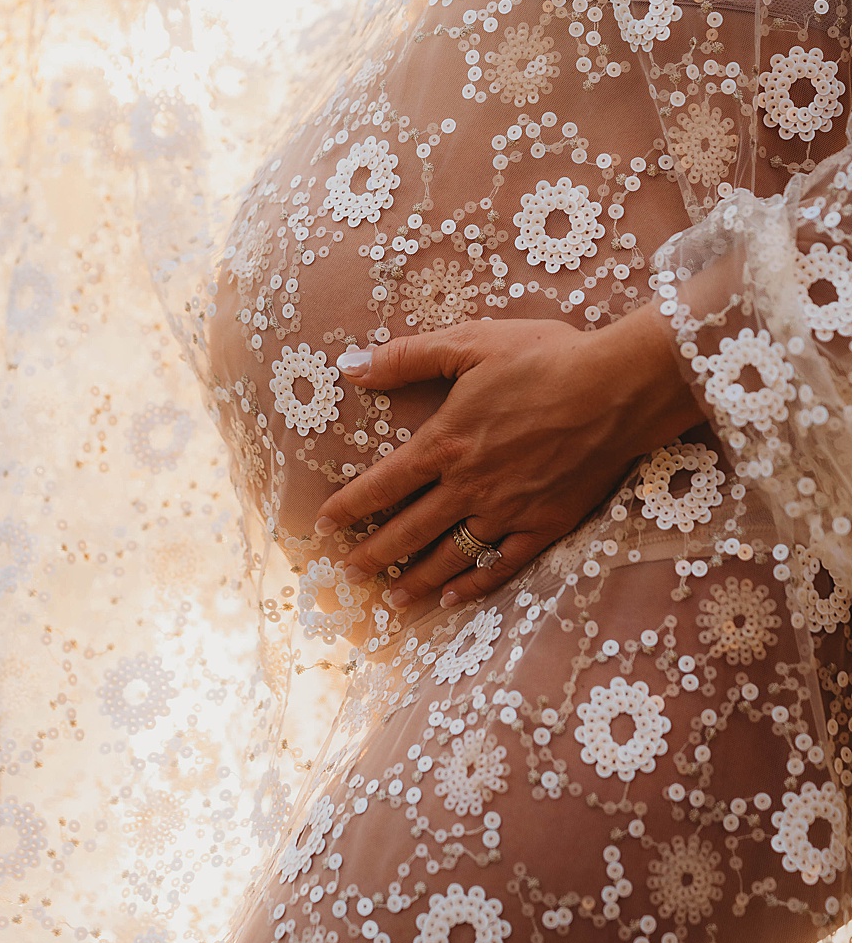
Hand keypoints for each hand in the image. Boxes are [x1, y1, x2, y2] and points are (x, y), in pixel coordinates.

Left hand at [314, 307, 698, 610]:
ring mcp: (508, 511)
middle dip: (373, 555)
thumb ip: (406, 357)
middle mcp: (469, 486)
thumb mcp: (470, 342)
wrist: (619, 388)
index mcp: (445, 443)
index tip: (324, 526)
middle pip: (408, 531)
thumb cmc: (546, 358)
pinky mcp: (546, 525)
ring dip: (416, 580)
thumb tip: (349, 365)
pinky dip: (474, 584)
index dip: (348, 508)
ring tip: (392, 599)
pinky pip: (501, 565)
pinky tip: (454, 598)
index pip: (381, 485)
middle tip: (347, 574)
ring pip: (450, 556)